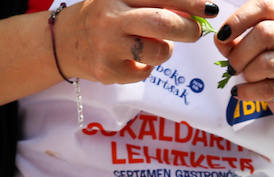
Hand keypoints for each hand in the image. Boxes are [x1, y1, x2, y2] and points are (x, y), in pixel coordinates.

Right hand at [61, 0, 220, 83]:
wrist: (63, 42)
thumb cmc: (103, 16)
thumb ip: (152, 2)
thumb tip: (194, 10)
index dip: (190, 3)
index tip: (209, 8)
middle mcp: (110, 17)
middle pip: (162, 23)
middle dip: (187, 29)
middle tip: (194, 32)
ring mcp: (107, 46)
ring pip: (158, 52)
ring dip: (166, 51)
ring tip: (156, 46)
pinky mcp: (107, 71)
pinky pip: (144, 72)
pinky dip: (147, 68)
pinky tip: (135, 60)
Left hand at [216, 0, 273, 118]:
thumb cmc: (271, 65)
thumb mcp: (252, 48)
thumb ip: (234, 41)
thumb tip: (219, 39)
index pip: (263, 6)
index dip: (239, 19)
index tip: (222, 35)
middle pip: (264, 33)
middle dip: (240, 53)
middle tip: (231, 66)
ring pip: (266, 63)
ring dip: (247, 74)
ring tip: (246, 78)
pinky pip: (267, 89)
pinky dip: (247, 92)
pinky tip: (240, 92)